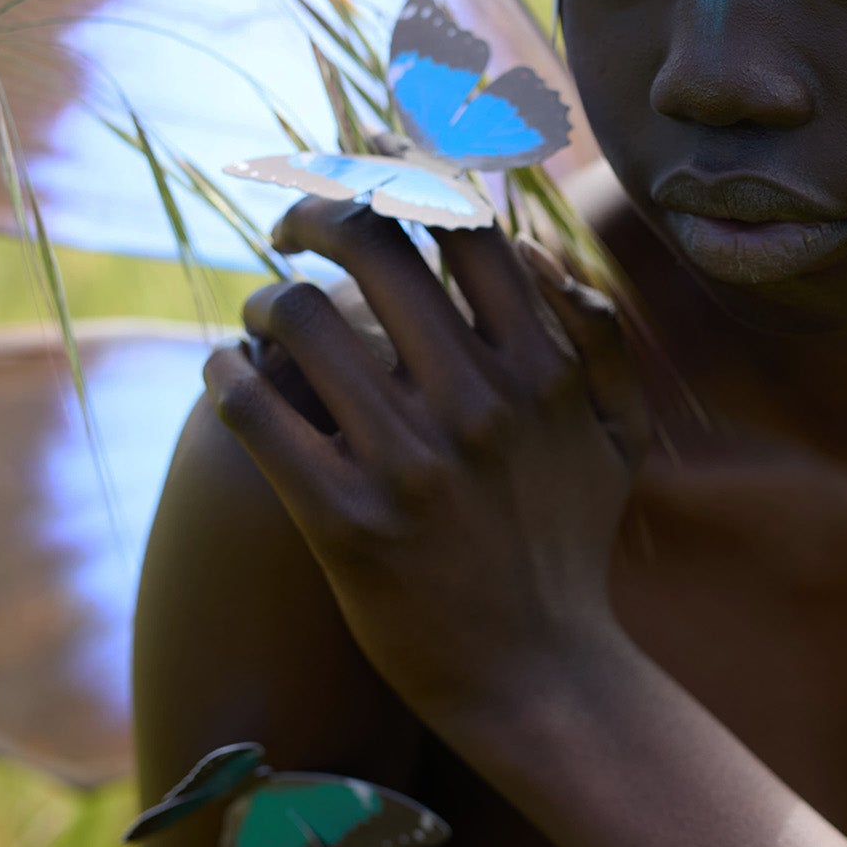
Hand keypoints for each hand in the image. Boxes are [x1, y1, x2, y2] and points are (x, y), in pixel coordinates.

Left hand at [204, 199, 645, 735]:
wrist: (539, 680)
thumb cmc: (571, 549)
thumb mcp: (618, 435)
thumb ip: (598, 332)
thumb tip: (534, 248)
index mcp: (543, 368)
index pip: (463, 220)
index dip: (403, 169)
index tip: (369, 167)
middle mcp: (478, 404)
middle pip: (372, 242)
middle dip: (316, 211)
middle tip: (294, 226)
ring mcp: (410, 464)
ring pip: (296, 316)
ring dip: (265, 299)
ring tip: (264, 318)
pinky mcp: (346, 523)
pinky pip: (255, 408)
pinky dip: (227, 373)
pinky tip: (229, 374)